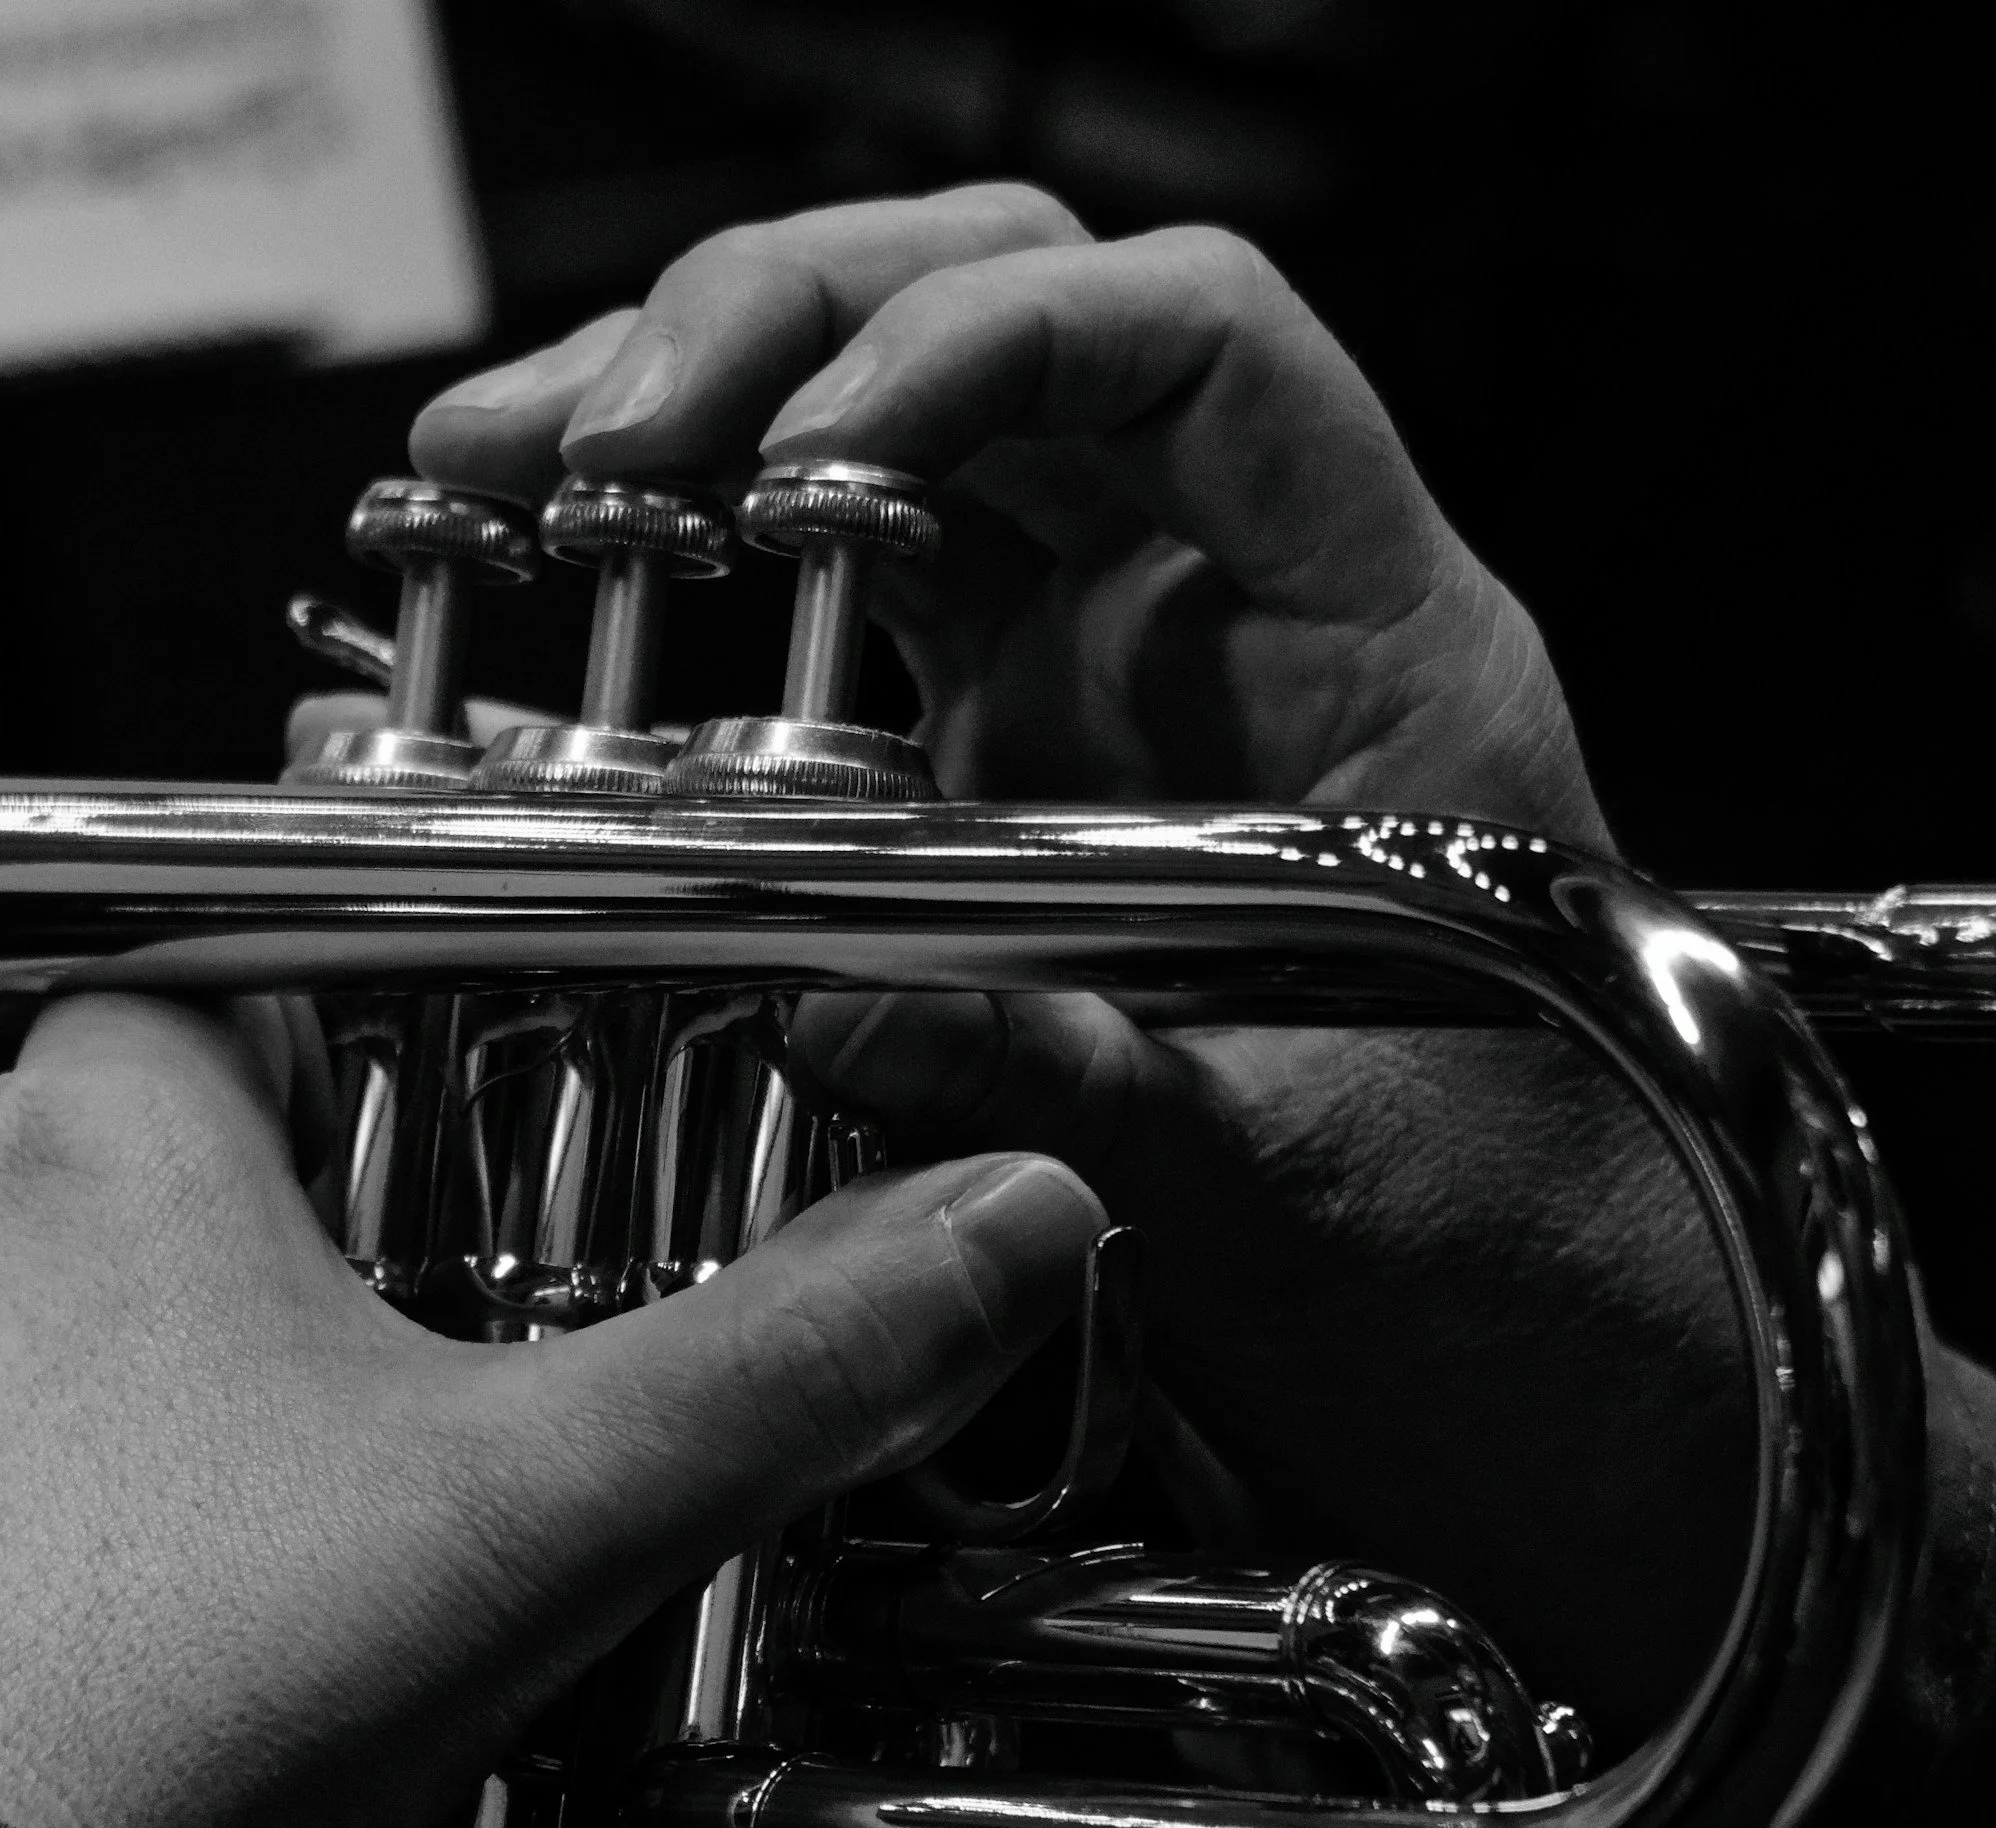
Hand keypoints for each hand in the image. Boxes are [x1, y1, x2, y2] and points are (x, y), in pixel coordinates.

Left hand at [0, 994, 1101, 1827]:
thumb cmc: (185, 1698)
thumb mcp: (553, 1510)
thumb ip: (794, 1361)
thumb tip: (1011, 1218)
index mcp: (119, 1137)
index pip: (238, 997)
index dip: (346, 1082)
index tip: (419, 1186)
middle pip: (110, 1150)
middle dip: (238, 1247)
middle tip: (357, 1390)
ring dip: (76, 1353)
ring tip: (206, 1508)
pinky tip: (6, 1558)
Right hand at [404, 188, 1750, 1750]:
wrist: (1502, 1334)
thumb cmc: (1481, 1238)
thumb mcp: (1302, 1178)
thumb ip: (1097, 1089)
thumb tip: (846, 1015)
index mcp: (1366, 647)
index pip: (1199, 348)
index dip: (1000, 337)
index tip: (817, 442)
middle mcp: (1218, 620)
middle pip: (1006, 316)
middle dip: (780, 325)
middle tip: (599, 437)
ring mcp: (1095, 677)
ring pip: (892, 433)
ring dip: (694, 415)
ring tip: (501, 468)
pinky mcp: (991, 761)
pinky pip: (834, 591)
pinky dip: (694, 560)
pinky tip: (560, 571)